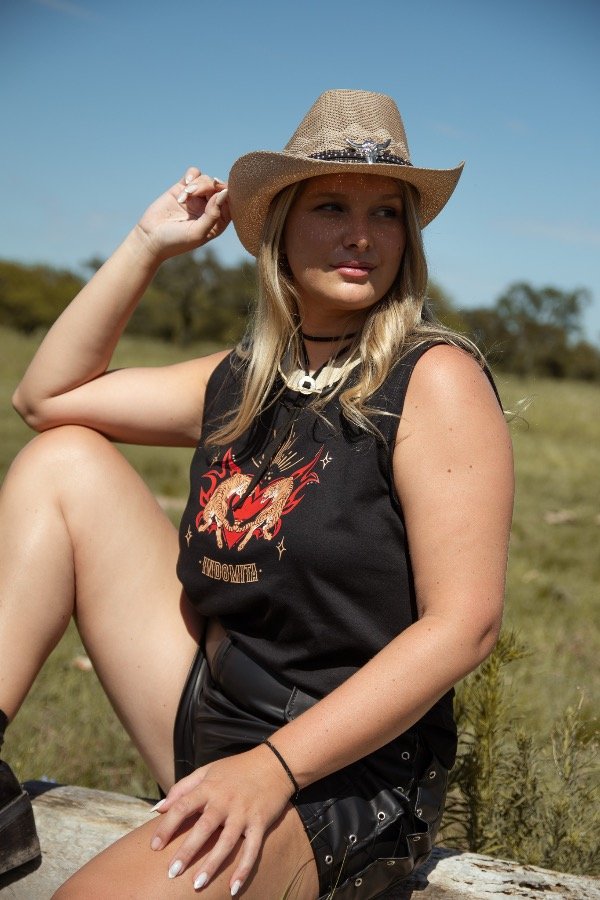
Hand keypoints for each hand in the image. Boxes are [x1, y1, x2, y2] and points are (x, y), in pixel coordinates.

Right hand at [134, 167, 230, 261]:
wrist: (150, 238)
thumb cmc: (176, 241)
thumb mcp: (198, 232)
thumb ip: (213, 214)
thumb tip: (225, 193)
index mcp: (218, 222)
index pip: (231, 203)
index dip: (227, 194)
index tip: (217, 193)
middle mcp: (209, 208)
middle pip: (219, 188)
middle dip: (209, 186)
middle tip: (195, 192)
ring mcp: (196, 198)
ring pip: (207, 179)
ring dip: (197, 184)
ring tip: (185, 195)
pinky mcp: (182, 189)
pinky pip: (194, 174)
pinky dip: (192, 176)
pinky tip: (185, 186)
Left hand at [150, 745, 293, 892]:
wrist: (275, 764)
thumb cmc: (236, 769)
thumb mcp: (207, 771)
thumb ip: (182, 788)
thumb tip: (157, 808)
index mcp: (209, 788)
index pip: (183, 806)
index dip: (167, 826)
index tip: (154, 847)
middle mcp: (225, 801)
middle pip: (203, 827)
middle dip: (187, 851)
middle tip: (171, 872)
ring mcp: (244, 813)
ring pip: (226, 842)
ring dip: (212, 864)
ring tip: (197, 885)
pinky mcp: (260, 823)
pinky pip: (252, 849)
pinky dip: (244, 869)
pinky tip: (233, 888)